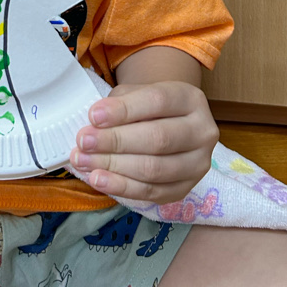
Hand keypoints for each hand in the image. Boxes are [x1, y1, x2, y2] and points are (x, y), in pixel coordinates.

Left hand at [70, 80, 218, 204]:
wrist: (167, 125)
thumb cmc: (146, 107)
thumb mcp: (135, 93)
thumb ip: (118, 103)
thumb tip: (95, 122)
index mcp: (191, 99)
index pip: (158, 102)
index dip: (124, 110)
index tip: (93, 116)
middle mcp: (202, 132)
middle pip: (158, 139)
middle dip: (116, 141)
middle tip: (84, 142)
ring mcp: (198, 164)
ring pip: (155, 169)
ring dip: (114, 167)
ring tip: (84, 161)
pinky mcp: (186, 189)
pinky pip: (152, 193)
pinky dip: (121, 187)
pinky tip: (99, 179)